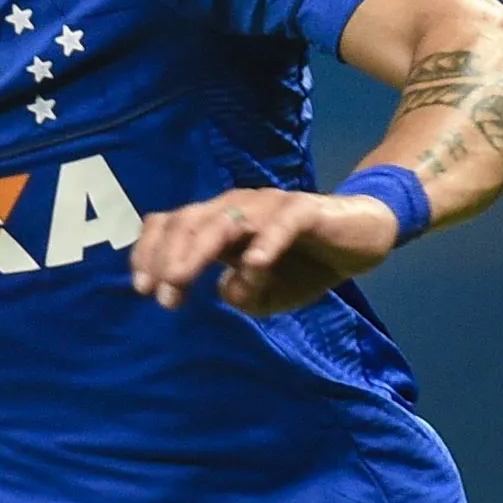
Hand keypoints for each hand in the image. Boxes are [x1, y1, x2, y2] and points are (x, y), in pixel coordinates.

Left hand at [128, 187, 401, 313]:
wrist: (360, 240)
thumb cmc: (304, 266)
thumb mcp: (266, 296)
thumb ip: (242, 296)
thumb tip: (227, 291)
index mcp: (219, 222)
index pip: (172, 224)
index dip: (150, 252)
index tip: (141, 289)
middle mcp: (237, 207)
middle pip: (189, 221)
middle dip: (168, 257)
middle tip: (160, 293)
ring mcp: (270, 205)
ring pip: (225, 220)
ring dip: (198, 251)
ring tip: (180, 279)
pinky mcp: (305, 210)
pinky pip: (282, 223)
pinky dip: (265, 242)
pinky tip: (253, 264)